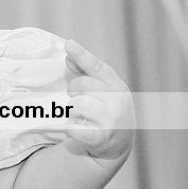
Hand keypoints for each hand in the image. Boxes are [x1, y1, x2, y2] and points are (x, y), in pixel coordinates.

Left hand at [64, 40, 134, 160]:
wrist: (118, 144)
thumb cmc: (106, 110)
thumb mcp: (103, 90)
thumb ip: (85, 72)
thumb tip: (69, 56)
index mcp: (118, 86)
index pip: (97, 67)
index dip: (82, 55)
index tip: (69, 44)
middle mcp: (118, 101)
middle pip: (82, 84)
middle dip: (74, 90)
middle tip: (78, 99)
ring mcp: (111, 120)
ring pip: (77, 105)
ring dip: (73, 110)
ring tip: (81, 116)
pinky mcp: (100, 138)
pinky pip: (73, 127)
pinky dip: (71, 128)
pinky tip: (81, 129)